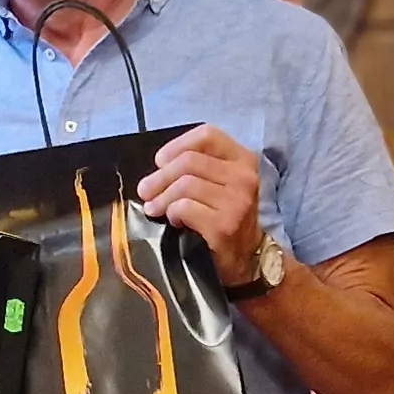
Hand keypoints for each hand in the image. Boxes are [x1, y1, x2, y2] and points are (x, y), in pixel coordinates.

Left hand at [136, 125, 268, 283]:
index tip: (159, 161)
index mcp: (243, 159)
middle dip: (160, 177)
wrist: (247, 258)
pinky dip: (172, 213)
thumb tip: (158, 167)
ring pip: (185, 184)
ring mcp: (238, 201)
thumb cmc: (226, 216)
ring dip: (162, 197)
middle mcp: (244, 176)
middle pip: (189, 161)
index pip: (207, 135)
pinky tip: (174, 221)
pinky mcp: (225, 224)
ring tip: (154, 208)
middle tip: (145, 191)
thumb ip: (197, 167)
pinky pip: (185, 208)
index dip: (177, 145)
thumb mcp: (221, 184)